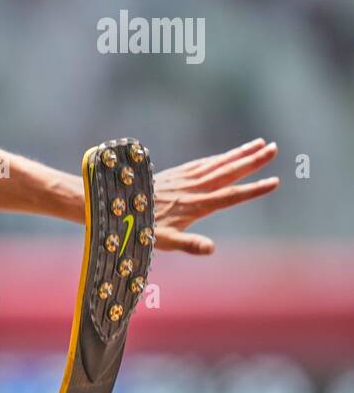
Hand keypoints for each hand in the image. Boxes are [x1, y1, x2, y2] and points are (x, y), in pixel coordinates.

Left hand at [151, 138, 279, 254]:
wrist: (117, 205)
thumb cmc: (142, 228)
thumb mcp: (164, 241)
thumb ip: (189, 244)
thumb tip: (211, 249)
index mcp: (196, 205)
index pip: (231, 196)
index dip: (254, 189)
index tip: (275, 181)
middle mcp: (193, 188)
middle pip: (228, 172)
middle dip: (252, 160)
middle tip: (274, 148)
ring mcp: (184, 179)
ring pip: (217, 163)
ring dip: (239, 153)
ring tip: (260, 143)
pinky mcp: (175, 174)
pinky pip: (202, 163)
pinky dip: (217, 157)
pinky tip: (226, 155)